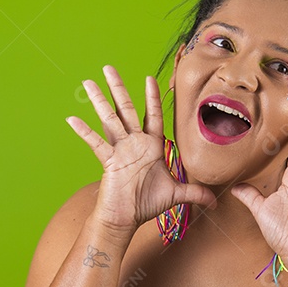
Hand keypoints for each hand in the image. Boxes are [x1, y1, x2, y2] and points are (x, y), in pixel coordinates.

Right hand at [66, 65, 216, 234]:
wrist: (126, 219)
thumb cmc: (147, 205)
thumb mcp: (176, 195)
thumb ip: (195, 192)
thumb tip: (215, 202)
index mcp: (151, 147)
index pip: (152, 116)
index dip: (152, 98)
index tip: (150, 78)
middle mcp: (134, 144)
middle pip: (126, 110)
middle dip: (118, 88)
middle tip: (109, 67)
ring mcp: (120, 150)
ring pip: (109, 120)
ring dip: (99, 101)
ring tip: (88, 82)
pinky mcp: (108, 161)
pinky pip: (95, 143)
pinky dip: (84, 131)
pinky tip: (72, 119)